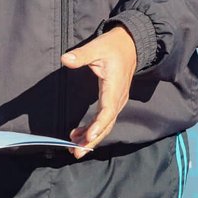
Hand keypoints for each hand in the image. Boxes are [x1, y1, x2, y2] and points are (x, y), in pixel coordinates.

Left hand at [60, 26, 136, 157]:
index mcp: (114, 87)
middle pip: (107, 124)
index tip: (88, 137)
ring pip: (106, 125)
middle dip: (92, 140)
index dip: (98, 125)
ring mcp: (117, 101)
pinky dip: (93, 129)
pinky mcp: (114, 101)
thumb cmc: (113, 46)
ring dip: (91, 138)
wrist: (131, 44)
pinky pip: (105, 120)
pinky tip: (79, 135)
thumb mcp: (97, 47)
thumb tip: (66, 59)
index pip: (108, 110)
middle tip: (77, 153)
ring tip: (75, 149)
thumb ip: (82, 55)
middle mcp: (118, 98)